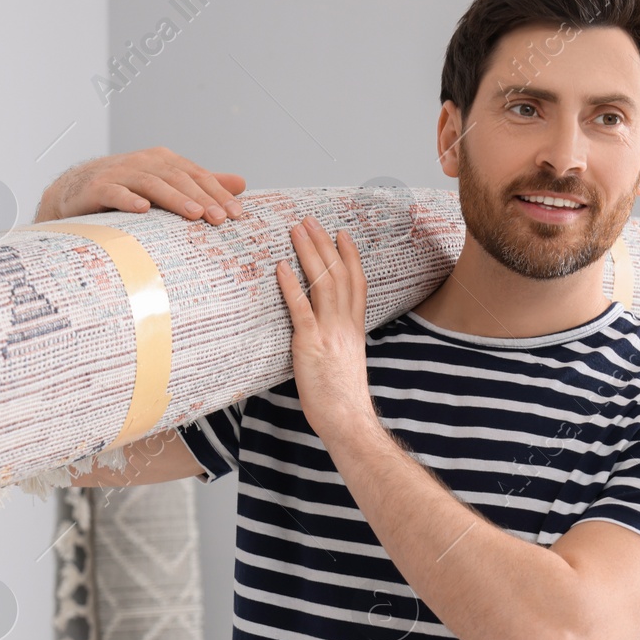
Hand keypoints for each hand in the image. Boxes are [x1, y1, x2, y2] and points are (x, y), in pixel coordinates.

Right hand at [35, 146, 245, 224]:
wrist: (73, 192)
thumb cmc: (125, 191)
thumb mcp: (165, 186)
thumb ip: (201, 185)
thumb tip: (242, 183)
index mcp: (163, 160)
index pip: (196, 175)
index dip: (217, 192)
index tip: (237, 214)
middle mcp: (144, 162)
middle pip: (178, 178)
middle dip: (202, 198)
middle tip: (220, 218)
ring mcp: (120, 173)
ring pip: (152, 184)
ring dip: (174, 198)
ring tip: (194, 214)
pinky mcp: (97, 187)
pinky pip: (115, 192)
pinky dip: (128, 199)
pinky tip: (143, 210)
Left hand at [275, 216, 376, 439]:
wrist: (347, 419)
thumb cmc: (342, 397)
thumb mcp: (345, 361)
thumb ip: (336, 340)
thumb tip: (322, 330)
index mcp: (355, 327)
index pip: (357, 282)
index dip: (350, 254)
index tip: (341, 232)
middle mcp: (345, 324)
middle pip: (338, 273)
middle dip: (323, 243)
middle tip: (308, 220)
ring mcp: (329, 332)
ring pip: (323, 282)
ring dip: (309, 253)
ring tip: (296, 231)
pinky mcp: (310, 344)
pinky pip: (301, 309)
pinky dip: (292, 286)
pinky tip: (282, 267)